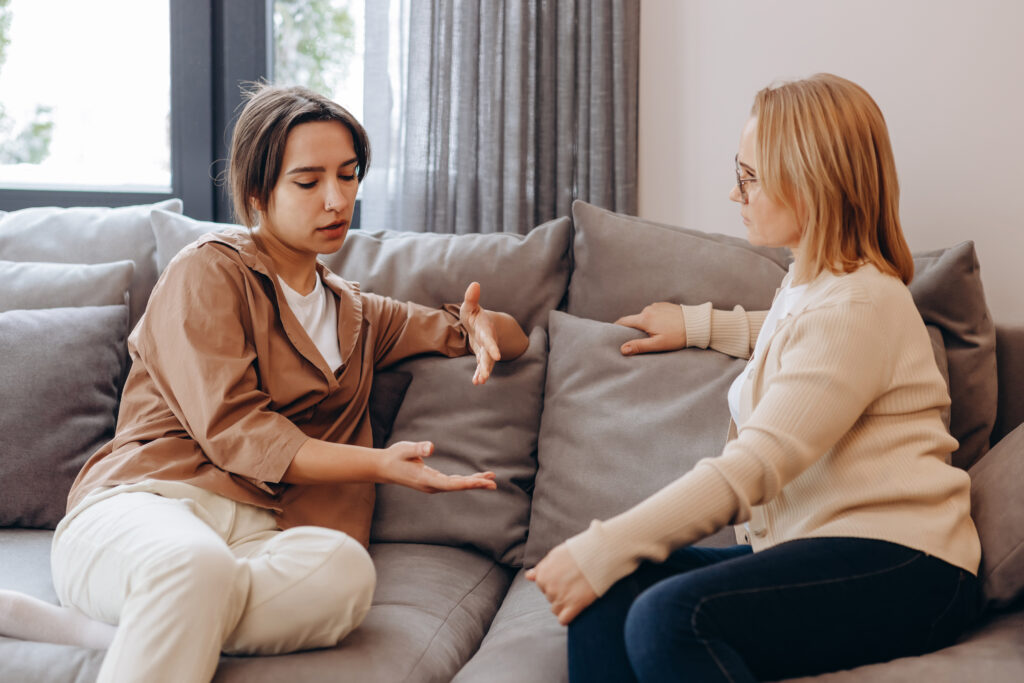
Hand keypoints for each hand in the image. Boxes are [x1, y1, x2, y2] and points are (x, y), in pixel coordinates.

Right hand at [378, 441, 496, 492]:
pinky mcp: (433, 482)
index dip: (467, 483)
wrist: (383, 468)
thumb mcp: (404, 449)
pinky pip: (453, 483)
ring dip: (473, 483)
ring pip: (457, 486)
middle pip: (457, 487)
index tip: (481, 482)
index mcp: (425, 479)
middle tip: (493, 483)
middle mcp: (431, 486)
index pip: (450, 483)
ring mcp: (432, 485)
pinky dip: (466, 481)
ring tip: (490, 480)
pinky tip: (476, 479)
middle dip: (475, 485)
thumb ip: (417, 448)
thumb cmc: (394, 457)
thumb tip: (430, 447)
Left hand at [459, 282, 501, 384]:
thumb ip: (471, 298)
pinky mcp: (482, 356)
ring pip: (486, 363)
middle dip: (487, 365)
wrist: (483, 324)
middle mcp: (488, 342)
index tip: (497, 356)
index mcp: (486, 330)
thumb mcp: (470, 307)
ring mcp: (486, 350)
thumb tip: (474, 284)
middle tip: (485, 376)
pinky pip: (482, 366)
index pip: (489, 339)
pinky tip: (476, 382)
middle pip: (489, 355)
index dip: (493, 347)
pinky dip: (480, 373)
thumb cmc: (475, 315)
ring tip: (480, 382)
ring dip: (483, 372)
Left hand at [525, 543, 597, 624]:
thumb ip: (541, 568)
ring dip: (564, 604)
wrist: (597, 554)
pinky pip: (563, 620)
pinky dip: (567, 617)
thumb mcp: (554, 554)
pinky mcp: (574, 606)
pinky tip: (575, 609)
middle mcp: (548, 588)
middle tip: (573, 583)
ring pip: (555, 609)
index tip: (565, 577)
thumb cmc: (577, 552)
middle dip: (559, 592)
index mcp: (542, 575)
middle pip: (550, 597)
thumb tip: (528, 576)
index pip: (542, 587)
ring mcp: (560, 598)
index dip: (554, 582)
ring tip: (576, 593)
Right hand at [615, 302, 685, 354]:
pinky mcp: (664, 305)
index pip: (623, 321)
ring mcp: (657, 306)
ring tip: (653, 334)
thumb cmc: (678, 336)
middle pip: (634, 319)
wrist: (697, 324)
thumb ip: (639, 346)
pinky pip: (654, 312)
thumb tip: (622, 350)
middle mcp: (648, 309)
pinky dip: (654, 319)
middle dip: (633, 328)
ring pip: (645, 316)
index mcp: (644, 318)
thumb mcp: (658, 344)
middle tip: (636, 339)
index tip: (612, 333)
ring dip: (645, 323)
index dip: (616, 327)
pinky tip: (662, 327)